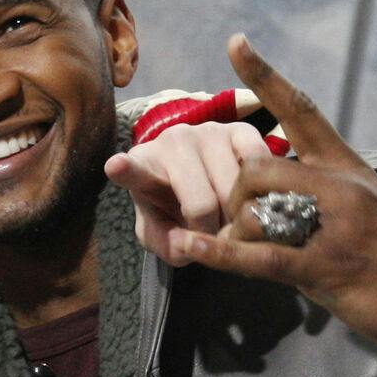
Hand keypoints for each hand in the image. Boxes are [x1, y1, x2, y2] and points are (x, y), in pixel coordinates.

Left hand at [105, 118, 274, 258]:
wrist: (204, 173)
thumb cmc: (174, 206)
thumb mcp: (161, 232)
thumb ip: (166, 246)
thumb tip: (190, 245)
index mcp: (144, 166)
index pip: (133, 171)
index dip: (125, 170)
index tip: (116, 166)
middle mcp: (173, 141)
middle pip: (202, 205)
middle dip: (213, 234)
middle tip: (214, 236)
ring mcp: (209, 132)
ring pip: (235, 191)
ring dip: (239, 218)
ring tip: (231, 217)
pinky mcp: (242, 130)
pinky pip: (259, 167)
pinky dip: (261, 192)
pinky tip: (251, 196)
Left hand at [147, 34, 376, 355]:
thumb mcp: (367, 206)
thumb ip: (325, 190)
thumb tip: (278, 190)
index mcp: (346, 166)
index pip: (301, 108)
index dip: (265, 76)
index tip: (235, 42)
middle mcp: (339, 186)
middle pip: (257, 168)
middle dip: (233, 197)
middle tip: (234, 227)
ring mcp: (334, 226)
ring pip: (256, 211)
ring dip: (234, 235)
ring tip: (239, 254)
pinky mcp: (326, 267)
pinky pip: (261, 256)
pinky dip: (221, 255)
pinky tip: (192, 248)